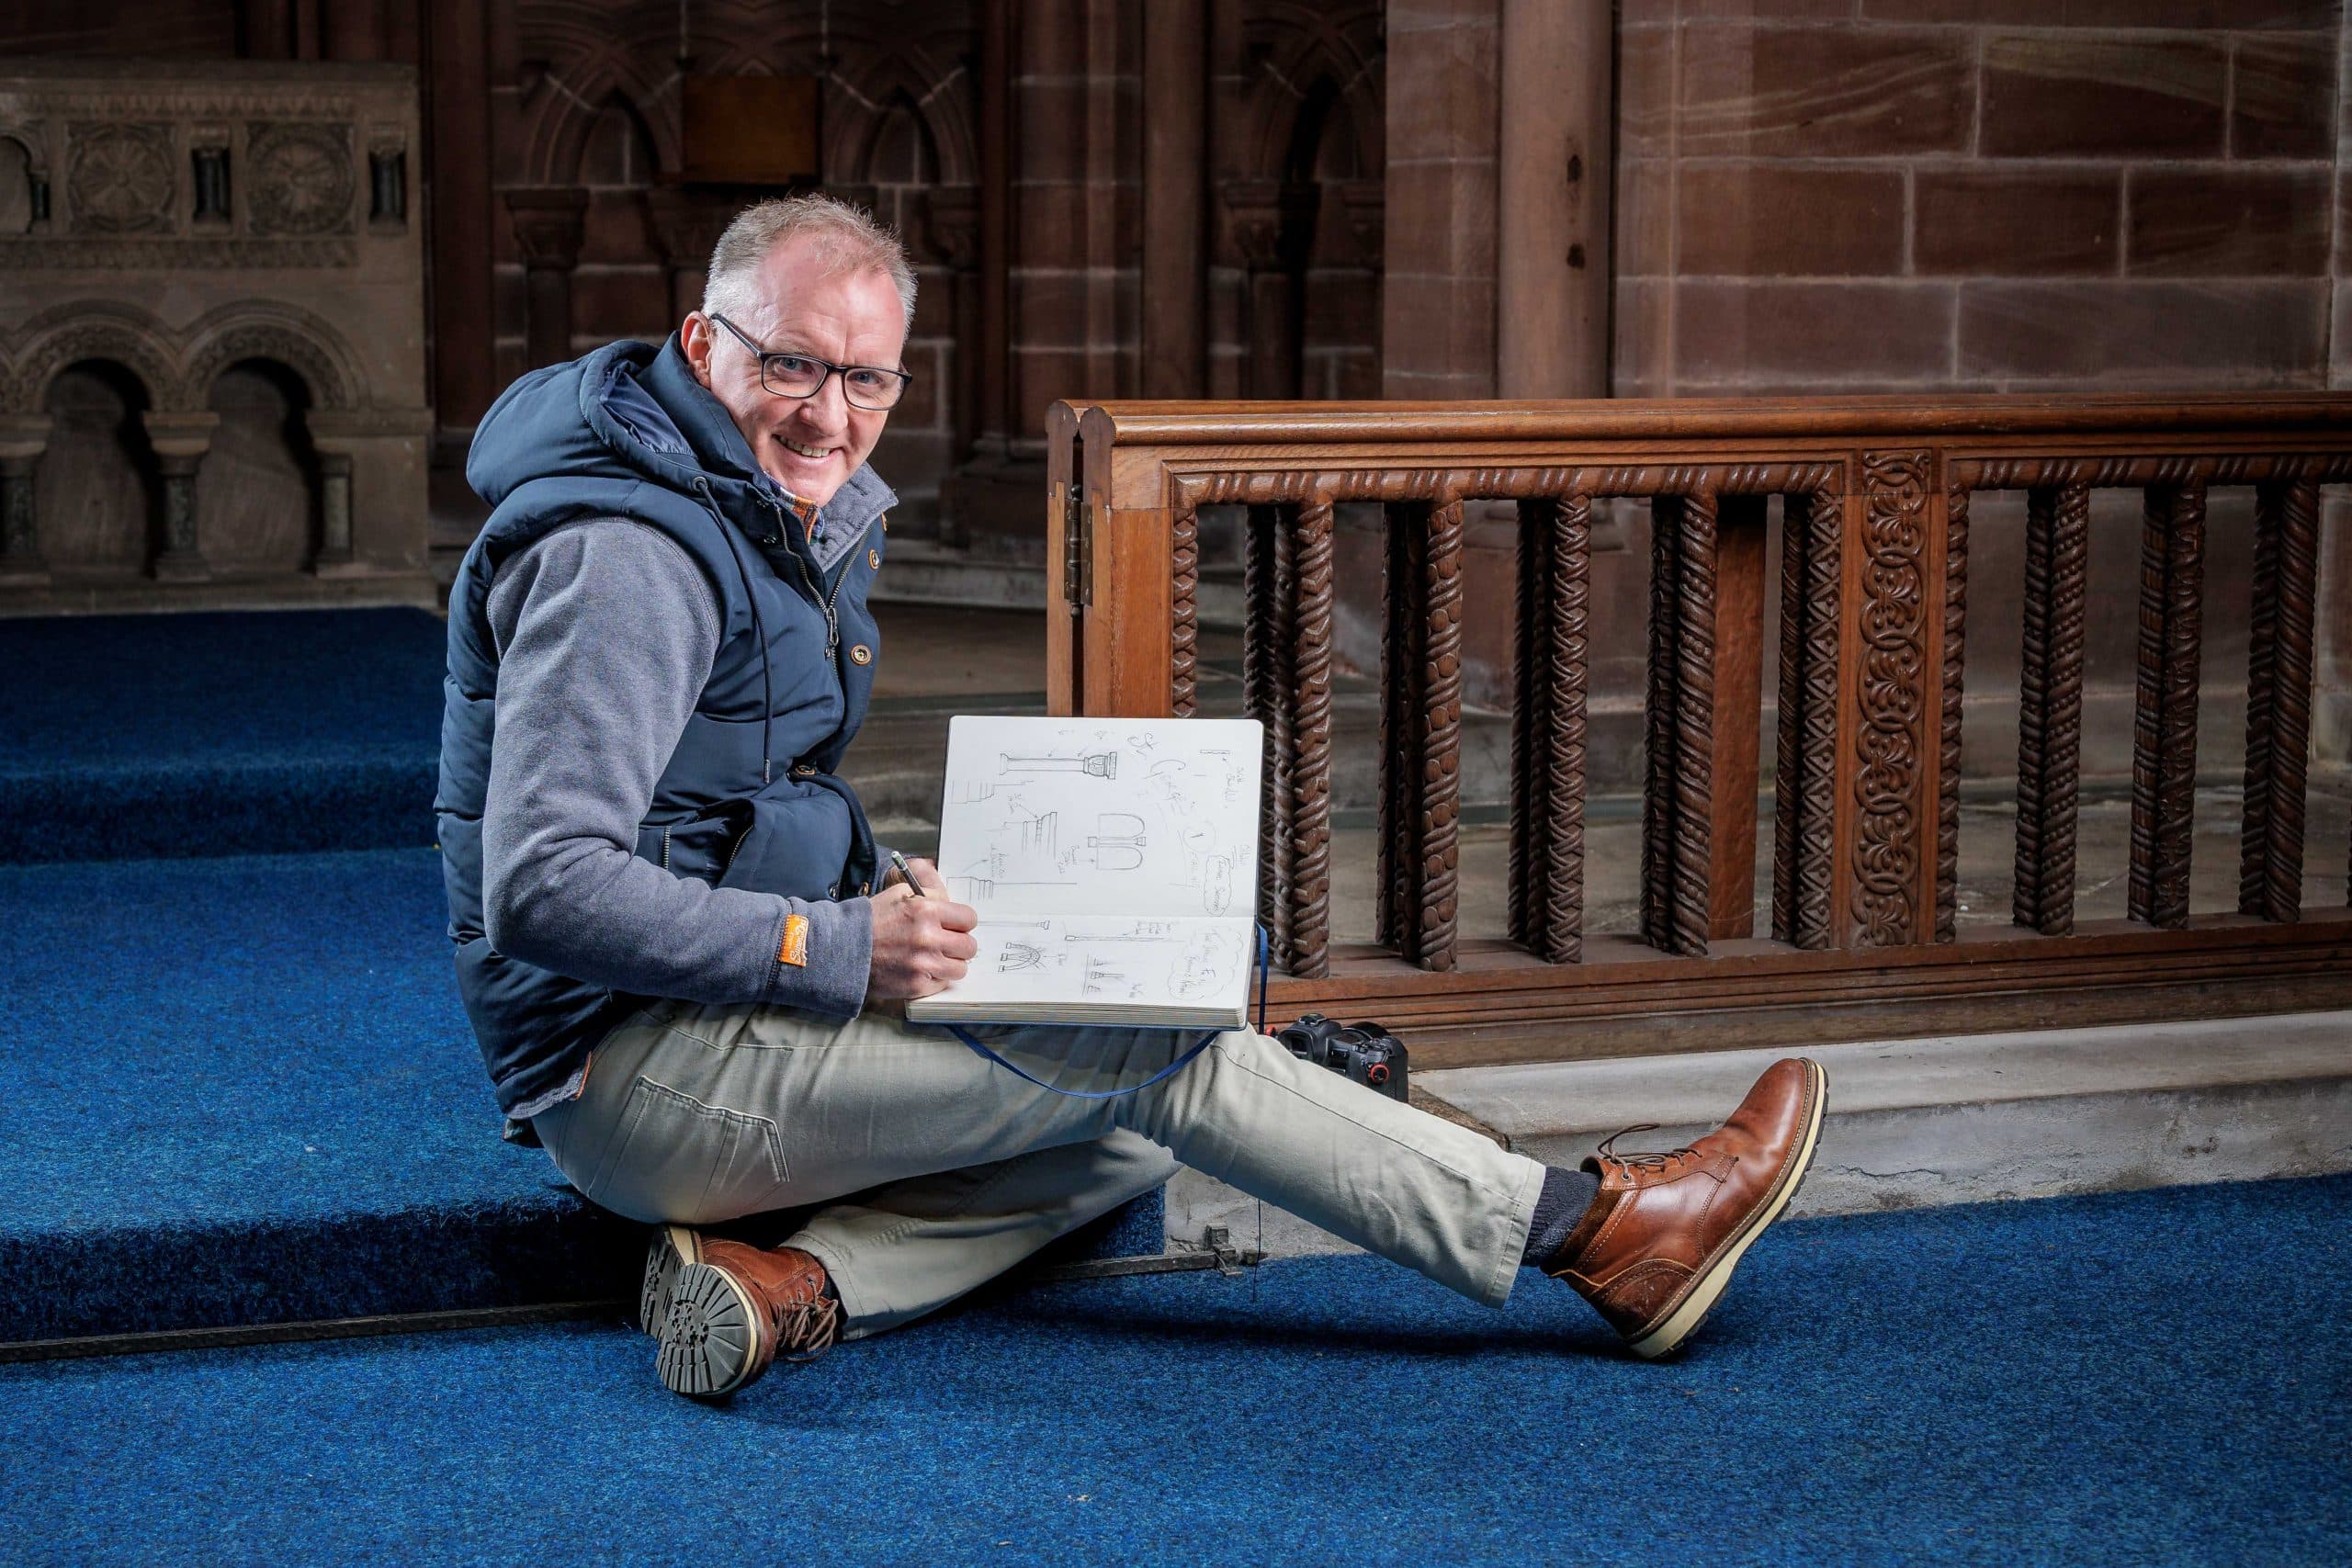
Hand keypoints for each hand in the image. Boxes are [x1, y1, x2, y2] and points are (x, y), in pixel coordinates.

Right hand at [867, 857, 978, 1001]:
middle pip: (969, 946)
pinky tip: (919, 969)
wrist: (843, 949)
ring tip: (934, 958)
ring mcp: (923, 964)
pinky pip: (942, 983)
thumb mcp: (899, 893)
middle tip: (945, 943)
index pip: (969, 918)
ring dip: (950, 963)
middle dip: (959, 944)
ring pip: (960, 968)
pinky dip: (934, 978)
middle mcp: (928, 938)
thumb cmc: (870, 920)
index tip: (955, 926)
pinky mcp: (917, 986)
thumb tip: (948, 895)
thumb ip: (928, 891)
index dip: (962, 922)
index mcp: (926, 910)